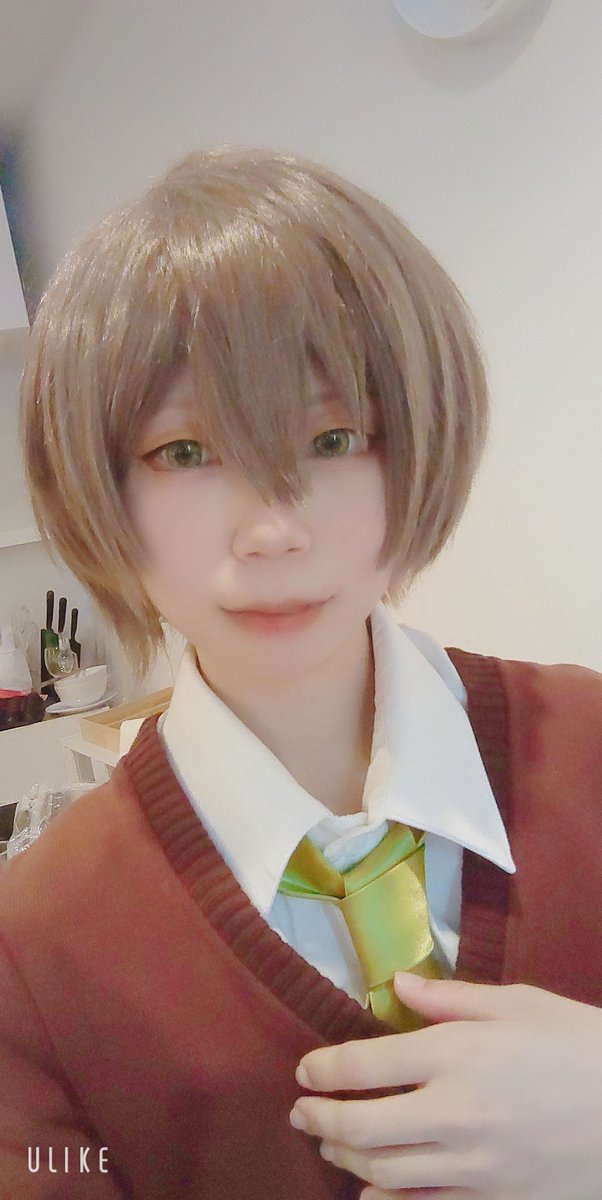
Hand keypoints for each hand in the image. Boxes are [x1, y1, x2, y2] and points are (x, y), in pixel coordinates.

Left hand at [289, 974, 601, 1198]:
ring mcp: (472, 1162)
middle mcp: (454, 1111)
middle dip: (319, 1119)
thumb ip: (448, 998)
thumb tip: (398, 985)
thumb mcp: (517, 1004)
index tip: (304, 1070)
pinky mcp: (493, 1197)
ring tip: (329, 1144)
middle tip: (300, 1113)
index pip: (364, 1064)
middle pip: (362, 1125)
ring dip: (346, 1158)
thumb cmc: (577, 1043)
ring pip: (385, 1171)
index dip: (323, 1069)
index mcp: (456, 1053)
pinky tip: (370, 1192)